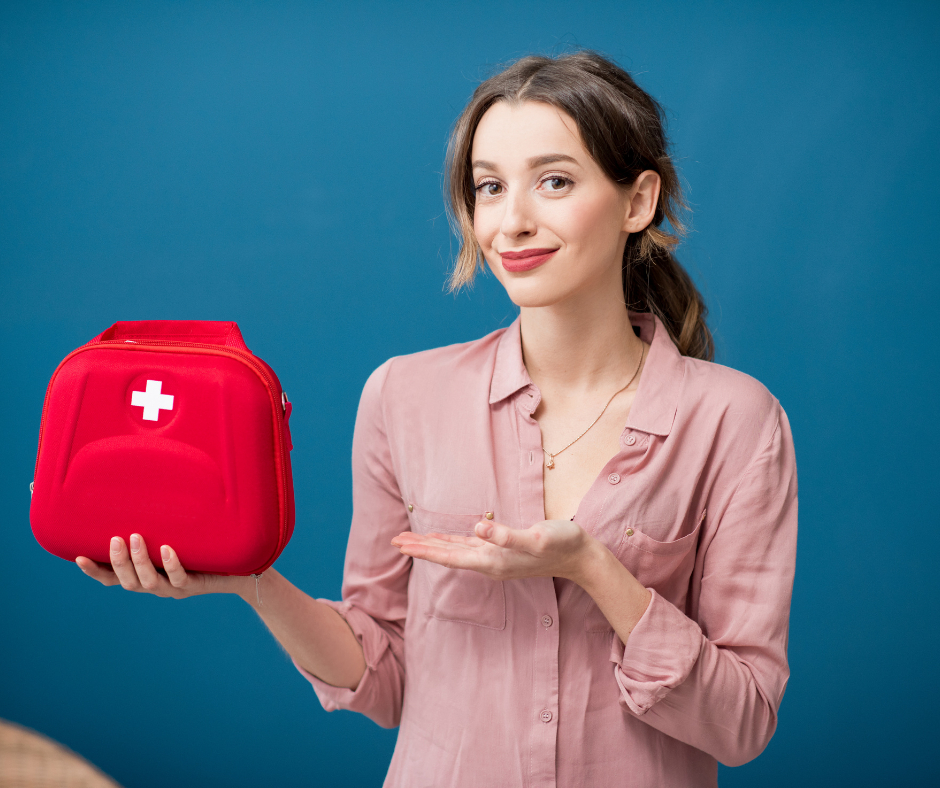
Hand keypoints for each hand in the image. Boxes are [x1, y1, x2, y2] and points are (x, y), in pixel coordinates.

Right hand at [76, 534, 234, 598]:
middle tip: (115, 538)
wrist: (236, 568)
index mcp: (146, 575)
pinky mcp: (195, 586)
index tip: (78, 557)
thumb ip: (158, 521)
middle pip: (128, 582)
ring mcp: (174, 588)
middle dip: (118, 561)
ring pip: (150, 582)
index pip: (113, 578)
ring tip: (135, 538)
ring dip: (140, 561)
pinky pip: (180, 578)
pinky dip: (172, 564)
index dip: (96, 572)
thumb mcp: (176, 533)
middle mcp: (157, 584)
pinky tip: (167, 549)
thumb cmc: (201, 547)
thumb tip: (143, 485)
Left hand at [391, 518, 599, 582]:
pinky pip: (468, 547)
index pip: (450, 556)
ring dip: (431, 546)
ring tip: (409, 541)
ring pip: (455, 551)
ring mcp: (495, 558)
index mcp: (492, 560)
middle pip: (447, 555)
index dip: (424, 550)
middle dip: (420, 548)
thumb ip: (506, 535)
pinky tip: (443, 539)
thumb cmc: (560, 544)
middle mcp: (489, 562)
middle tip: (393, 541)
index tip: (401, 546)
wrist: (580, 557)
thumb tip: (478, 527)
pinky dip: (450, 543)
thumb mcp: (535, 537)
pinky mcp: (502, 551)